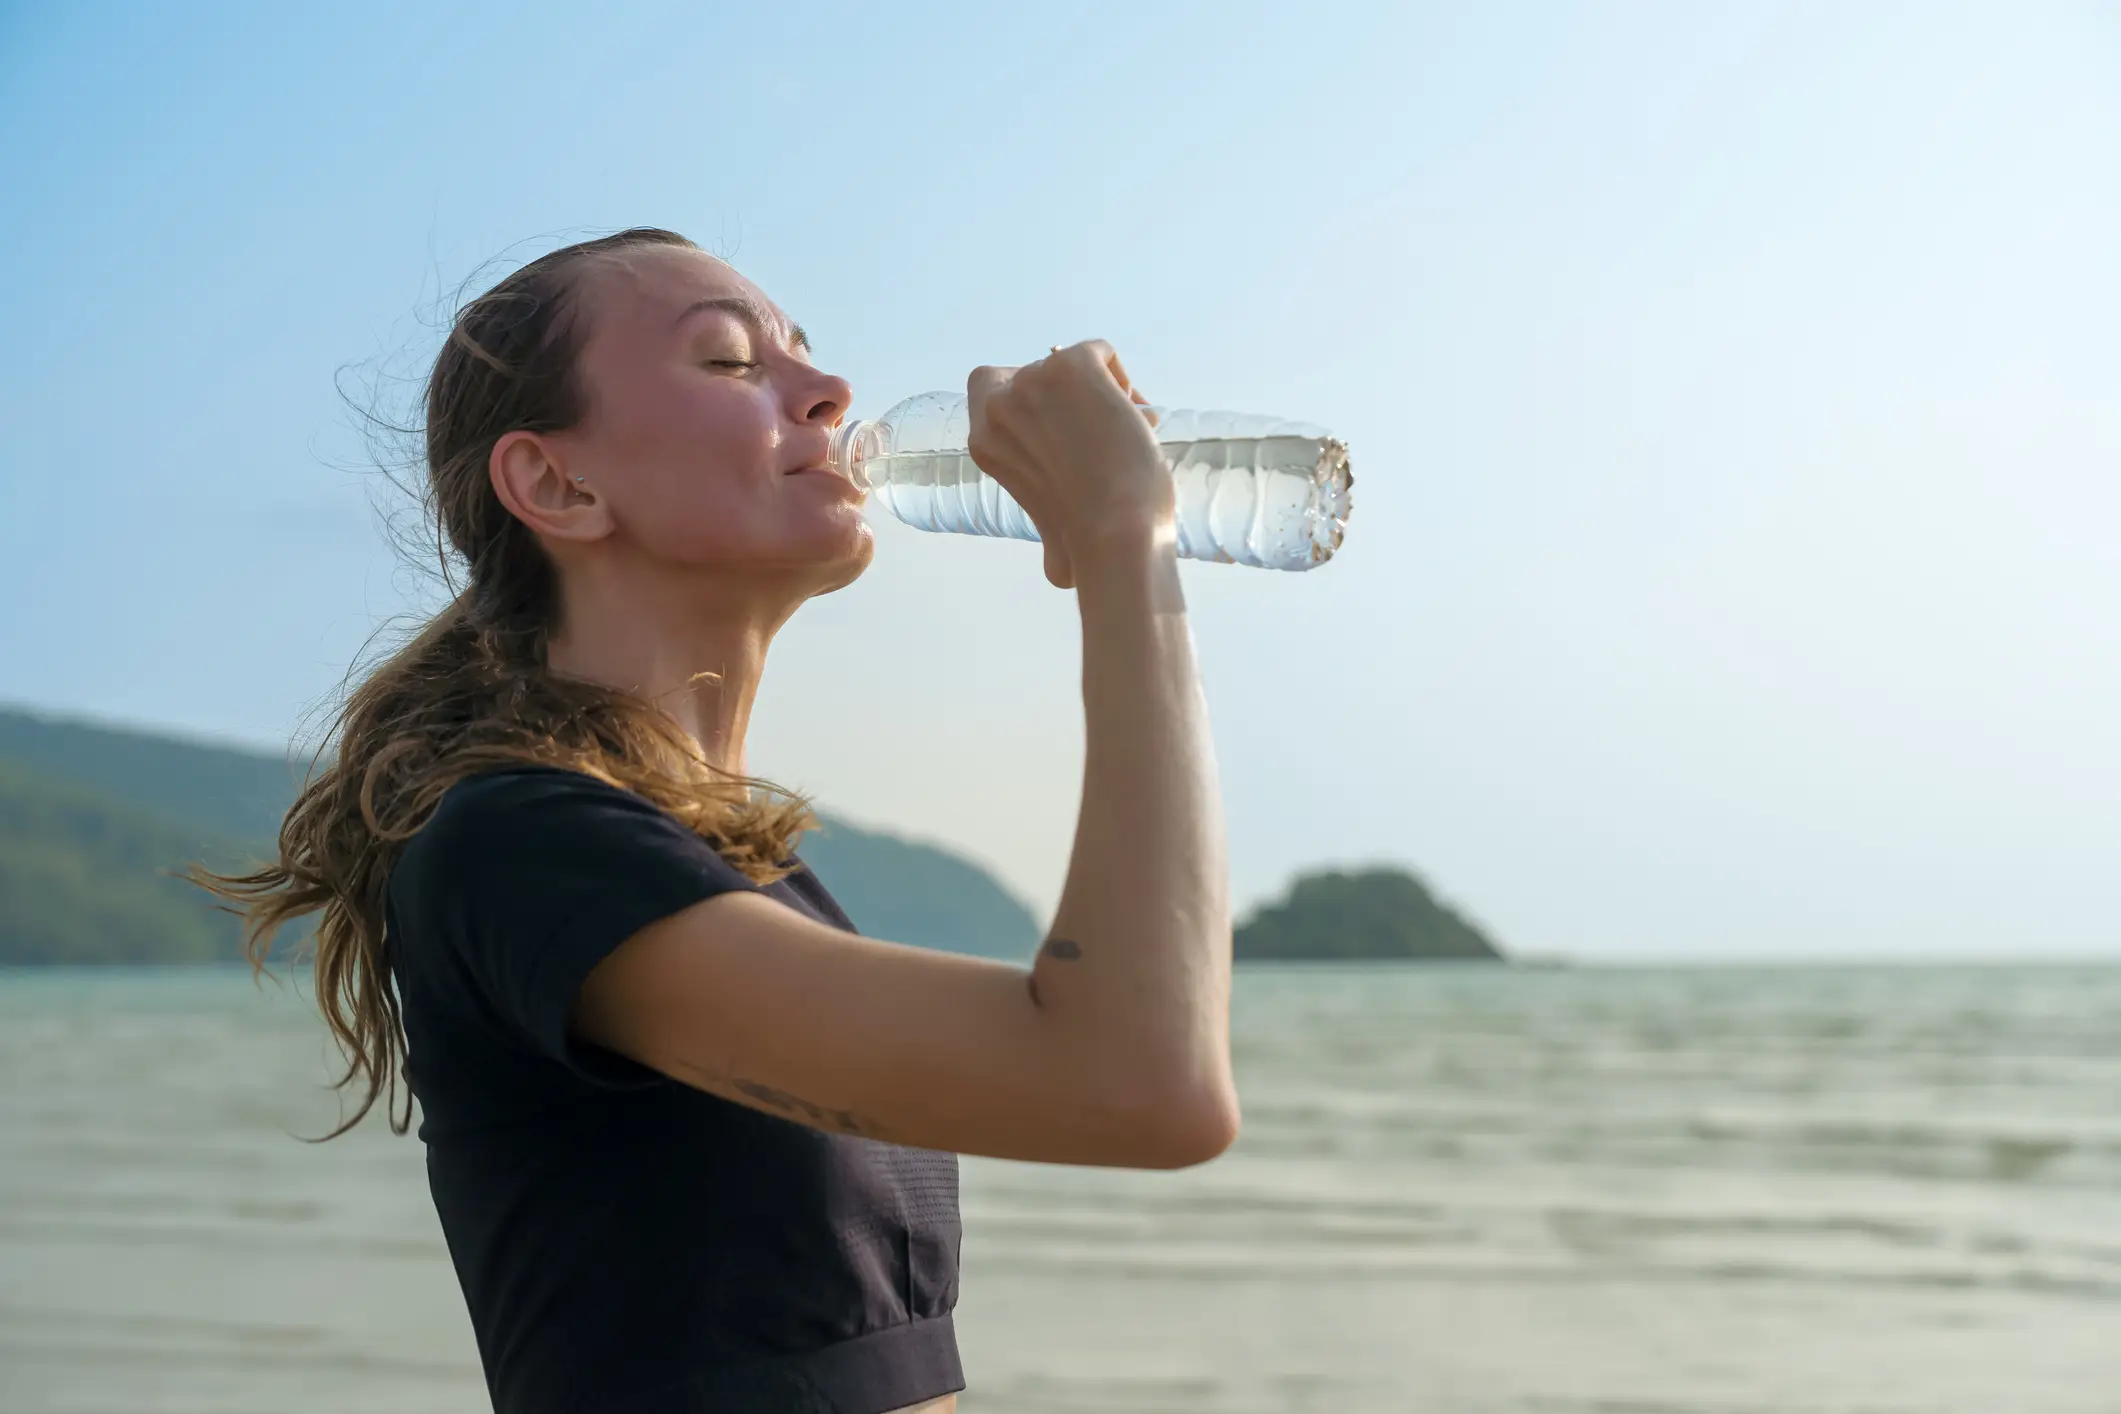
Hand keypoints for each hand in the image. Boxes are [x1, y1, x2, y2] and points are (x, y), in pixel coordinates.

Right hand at [965, 340, 1170, 588]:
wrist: (1117, 529)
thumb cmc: (1089, 539)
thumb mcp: (1051, 528)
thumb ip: (1048, 529)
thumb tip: (1060, 574)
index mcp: (984, 440)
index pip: (989, 386)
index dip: (1030, 399)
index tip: (1063, 427)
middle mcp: (999, 406)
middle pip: (1038, 374)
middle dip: (1072, 399)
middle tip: (1101, 434)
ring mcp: (1033, 381)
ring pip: (1072, 364)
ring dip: (1103, 392)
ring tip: (1128, 431)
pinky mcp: (1070, 367)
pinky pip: (1100, 353)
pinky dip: (1122, 378)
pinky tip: (1134, 416)